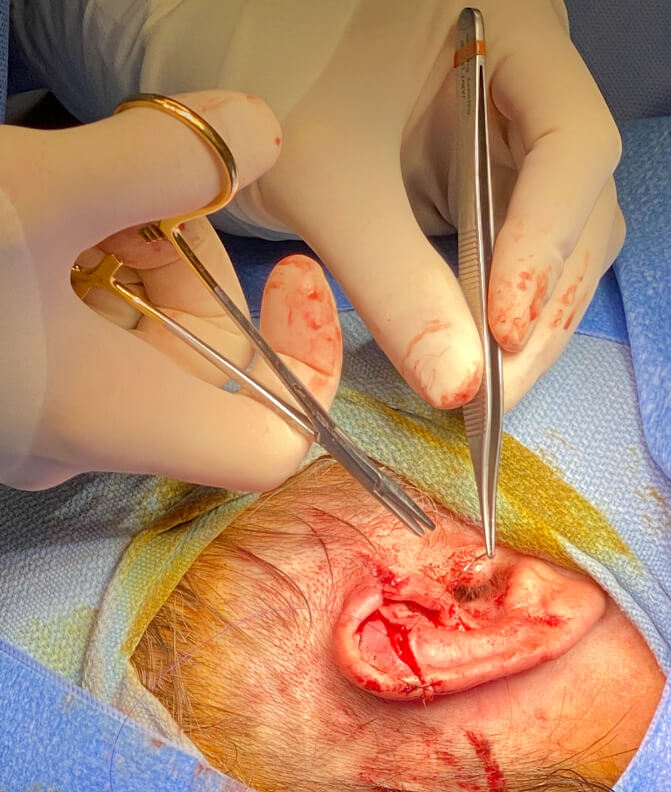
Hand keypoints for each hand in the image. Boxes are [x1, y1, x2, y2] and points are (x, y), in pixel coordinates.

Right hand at [0, 90, 341, 490]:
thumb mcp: (31, 192)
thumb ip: (161, 159)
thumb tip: (258, 131)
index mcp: (110, 420)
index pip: (270, 447)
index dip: (307, 367)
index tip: (301, 275)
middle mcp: (79, 438)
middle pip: (199, 365)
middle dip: (189, 261)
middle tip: (138, 183)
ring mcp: (32, 413)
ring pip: (131, 337)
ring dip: (125, 247)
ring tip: (64, 189)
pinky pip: (72, 330)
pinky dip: (75, 264)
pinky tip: (34, 216)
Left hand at [172, 0, 622, 409]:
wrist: (224, 78)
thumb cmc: (267, 84)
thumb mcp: (326, 181)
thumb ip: (394, 282)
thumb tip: (458, 387)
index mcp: (511, 35)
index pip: (574, 144)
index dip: (547, 241)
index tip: (502, 327)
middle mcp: (534, 85)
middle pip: (582, 207)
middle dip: (542, 305)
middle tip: (494, 393)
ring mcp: (518, 140)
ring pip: (564, 244)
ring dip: (531, 324)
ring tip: (482, 390)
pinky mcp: (491, 186)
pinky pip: (519, 260)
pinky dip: (497, 317)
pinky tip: (470, 361)